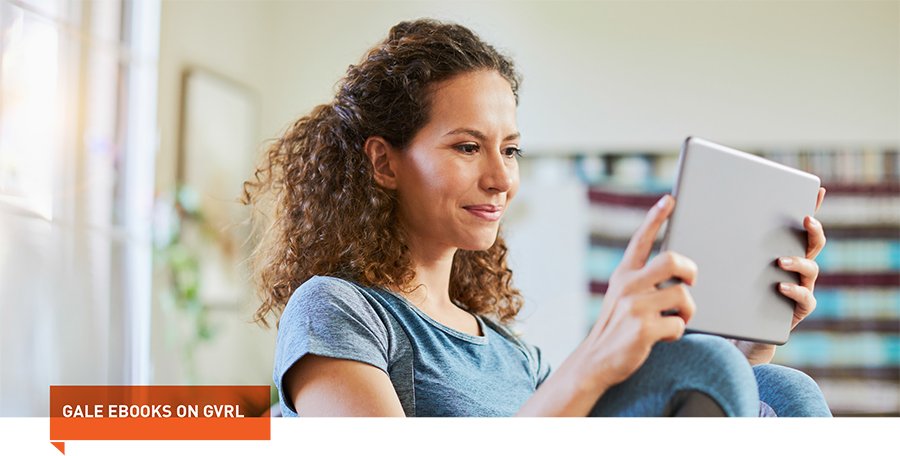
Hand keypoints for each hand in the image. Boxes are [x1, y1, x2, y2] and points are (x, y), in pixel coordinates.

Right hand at [581, 194, 697, 389]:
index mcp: (623, 276)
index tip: (670, 200)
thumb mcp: (621, 298)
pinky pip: (678, 323)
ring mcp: (635, 307)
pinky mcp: (643, 329)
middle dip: (689, 271)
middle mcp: (628, 286)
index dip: (656, 218)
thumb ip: (642, 283)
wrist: (595, 361)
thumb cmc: (616, 329)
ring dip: (687, 311)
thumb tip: (678, 274)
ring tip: (674, 320)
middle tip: (689, 282)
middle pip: (672, 260)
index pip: (641, 240)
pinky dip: (677, 332)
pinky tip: (663, 337)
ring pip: (683, 295)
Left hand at [736, 187, 826, 363]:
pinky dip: (795, 291)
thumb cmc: (730, 290)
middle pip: (814, 244)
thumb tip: (689, 210)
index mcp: (781, 249)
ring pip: (811, 269)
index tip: (817, 190)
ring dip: (797, 262)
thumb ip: (719, 240)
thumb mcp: (725, 262)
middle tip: (806, 220)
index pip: (799, 226)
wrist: (737, 329)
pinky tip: (780, 287)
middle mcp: (796, 266)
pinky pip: (804, 299)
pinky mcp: (797, 310)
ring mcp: (801, 287)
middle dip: (814, 230)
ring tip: (780, 261)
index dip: (811, 206)